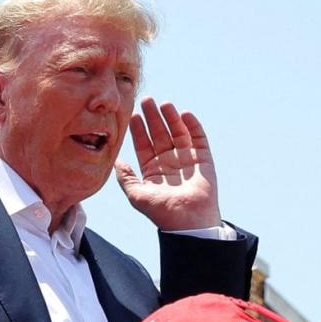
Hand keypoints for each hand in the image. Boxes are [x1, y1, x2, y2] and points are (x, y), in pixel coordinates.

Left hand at [115, 97, 221, 230]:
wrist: (189, 222)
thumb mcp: (137, 195)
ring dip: (171, 117)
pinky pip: (198, 138)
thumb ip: (126, 178)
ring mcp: (186, 159)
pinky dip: (193, 126)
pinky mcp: (203, 159)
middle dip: (153, 117)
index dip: (138, 129)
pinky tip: (185, 114)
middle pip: (159, 134)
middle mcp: (169, 162)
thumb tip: (117, 161)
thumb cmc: (162, 212)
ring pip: (178, 132)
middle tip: (146, 100)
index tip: (133, 115)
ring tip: (164, 103)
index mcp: (153, 170)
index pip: (143, 144)